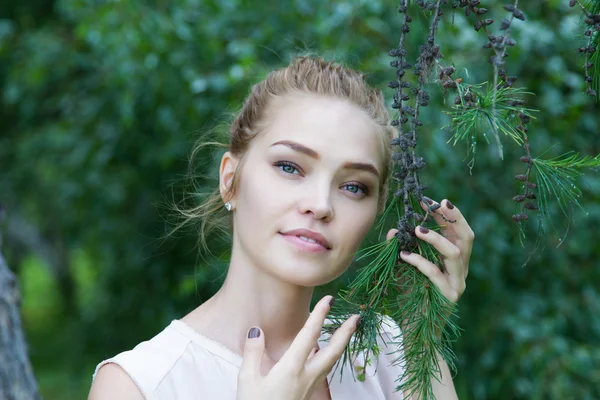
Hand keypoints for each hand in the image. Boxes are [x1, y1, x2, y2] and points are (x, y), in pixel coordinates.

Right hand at [236, 296, 360, 399]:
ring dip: (340, 344)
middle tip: (357, 317)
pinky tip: (325, 355)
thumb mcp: (247, 381)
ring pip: (331, 362)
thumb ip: (253, 353)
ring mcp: (309, 388)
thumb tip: (256, 330)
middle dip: (346, 332)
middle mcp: (306, 376)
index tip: (329, 299)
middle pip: (333, 351)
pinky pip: (323, 371)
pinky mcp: (307, 395)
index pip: (309, 335)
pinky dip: (329, 358)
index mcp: (291, 368)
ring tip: (347, 332)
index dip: (319, 315)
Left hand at [387, 198, 473, 305]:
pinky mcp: (448, 297)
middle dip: (452, 218)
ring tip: (417, 230)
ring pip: (455, 254)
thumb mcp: (404, 269)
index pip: (458, 232)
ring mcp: (457, 284)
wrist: (414, 331)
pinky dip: (420, 262)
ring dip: (436, 239)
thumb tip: (393, 230)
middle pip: (466, 238)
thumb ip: (401, 250)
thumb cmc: (410, 299)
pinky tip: (404, 256)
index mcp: (454, 262)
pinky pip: (436, 274)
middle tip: (435, 205)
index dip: (449, 214)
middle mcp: (460, 271)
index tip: (431, 201)